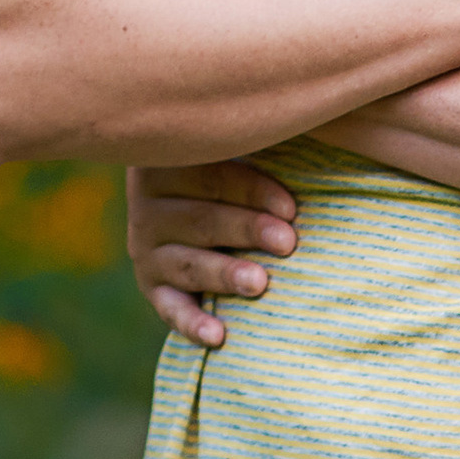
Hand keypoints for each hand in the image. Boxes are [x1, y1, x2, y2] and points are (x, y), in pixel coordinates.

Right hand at [127, 160, 298, 349]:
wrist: (193, 211)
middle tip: (288, 242)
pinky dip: (192, 324)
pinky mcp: (153, 288)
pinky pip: (171, 309)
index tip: (292, 208)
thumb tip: (313, 122)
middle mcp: (148, 206)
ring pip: (189, 263)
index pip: (209, 174)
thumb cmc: (237, 176)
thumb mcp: (242, 150)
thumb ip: (265, 141)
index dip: (253, 191)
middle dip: (247, 230)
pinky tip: (218, 336)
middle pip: (202, 220)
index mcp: (167, 163)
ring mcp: (146, 250)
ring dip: (225, 274)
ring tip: (260, 283)